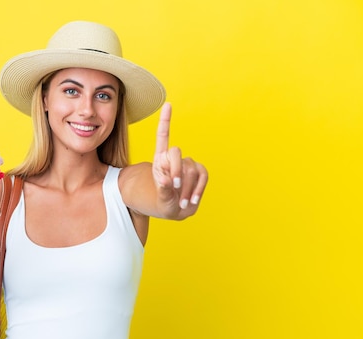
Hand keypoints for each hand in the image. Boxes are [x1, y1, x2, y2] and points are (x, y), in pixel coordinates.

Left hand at [152, 103, 207, 217]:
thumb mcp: (160, 200)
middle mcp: (174, 158)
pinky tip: (192, 200)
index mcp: (160, 160)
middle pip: (177, 153)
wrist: (175, 210)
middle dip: (176, 171)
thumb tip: (166, 181)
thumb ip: (162, 190)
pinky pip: (203, 175)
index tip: (168, 104)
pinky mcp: (200, 172)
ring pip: (191, 168)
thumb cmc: (163, 203)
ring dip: (186, 187)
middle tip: (174, 189)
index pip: (163, 136)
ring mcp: (188, 164)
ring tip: (181, 202)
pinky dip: (198, 189)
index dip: (165, 121)